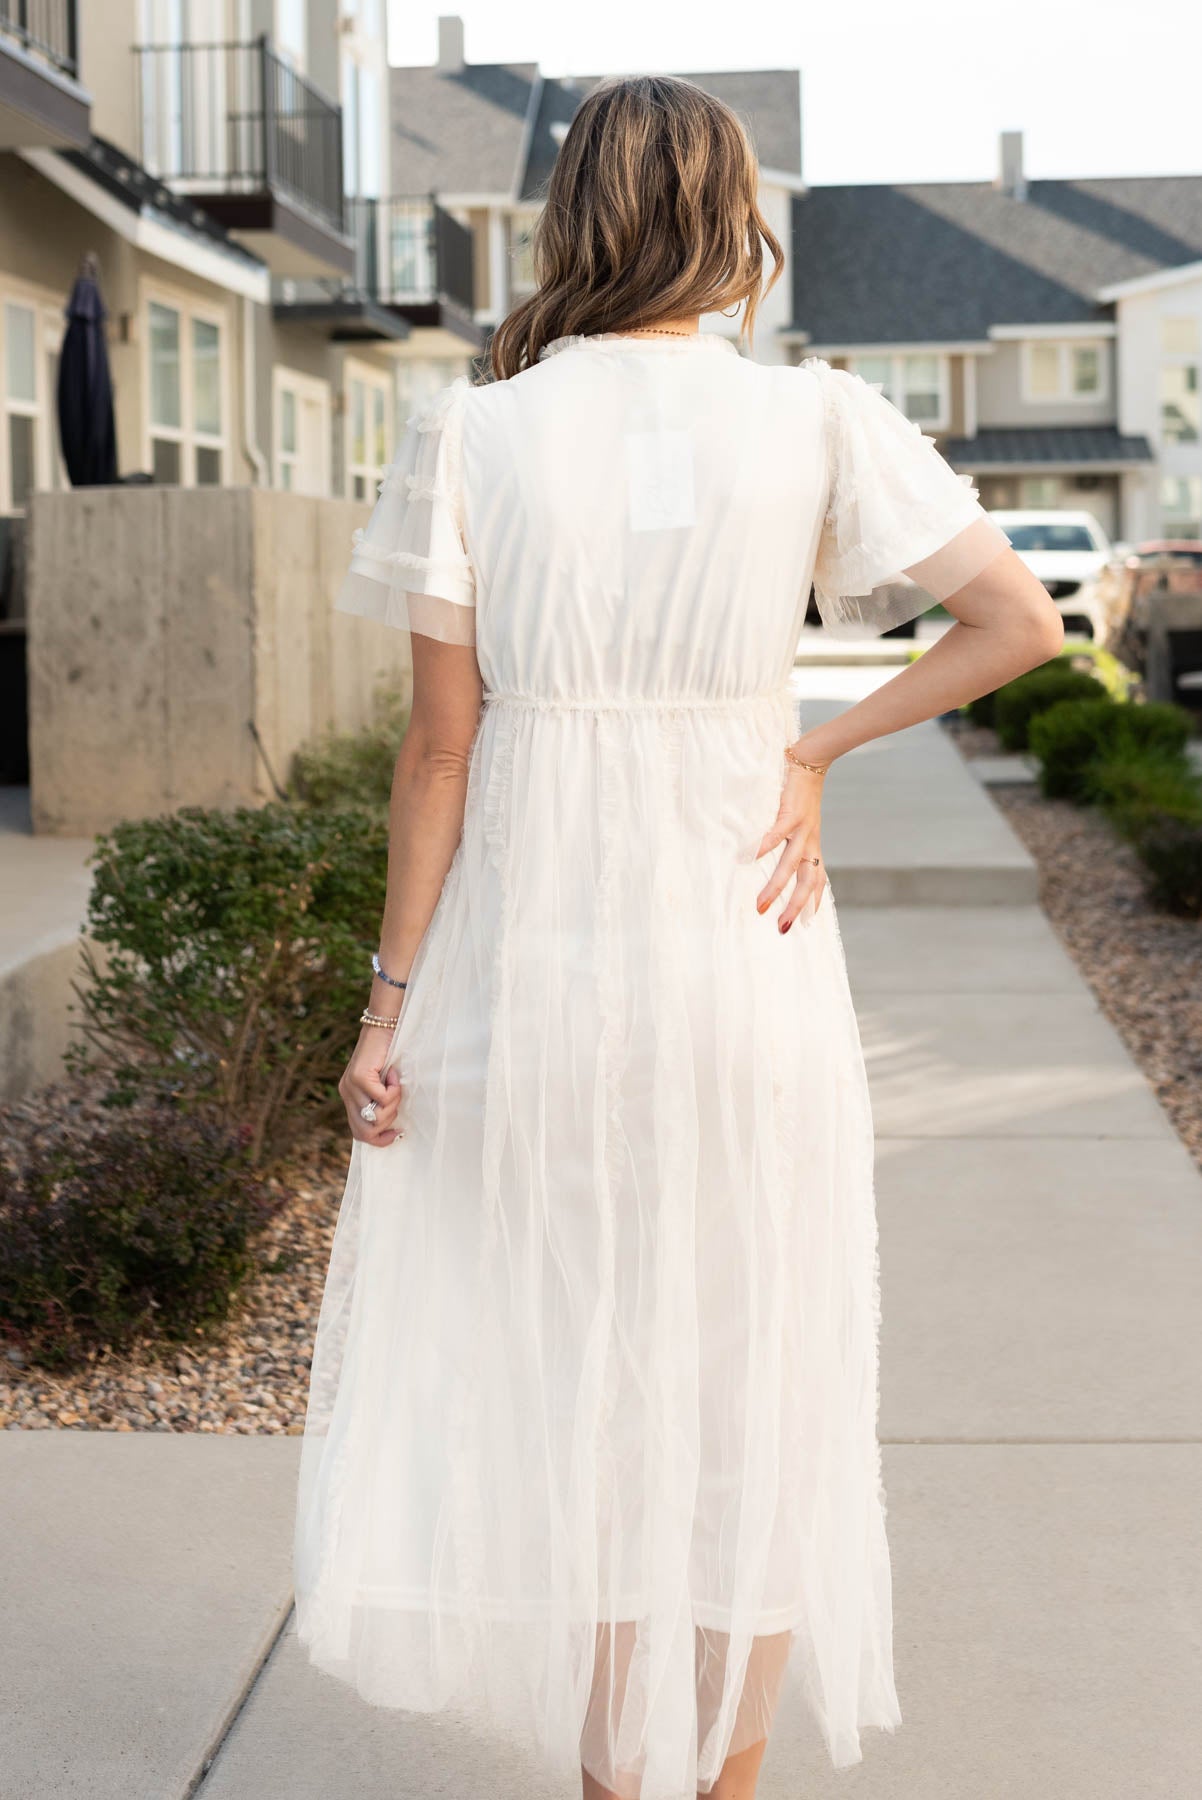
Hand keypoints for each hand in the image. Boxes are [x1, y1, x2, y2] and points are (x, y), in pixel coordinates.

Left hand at [339, 1030, 403, 1145]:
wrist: (383, 1026)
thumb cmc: (389, 1054)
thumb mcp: (383, 1084)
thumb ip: (380, 1102)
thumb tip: (390, 1127)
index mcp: (349, 1097)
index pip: (359, 1133)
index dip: (379, 1139)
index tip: (397, 1133)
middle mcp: (345, 1094)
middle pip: (366, 1131)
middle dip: (388, 1121)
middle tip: (396, 1101)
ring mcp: (350, 1087)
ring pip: (376, 1116)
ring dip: (394, 1103)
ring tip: (395, 1083)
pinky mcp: (359, 1078)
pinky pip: (383, 1099)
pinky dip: (395, 1088)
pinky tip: (392, 1073)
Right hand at [755, 765, 828, 931]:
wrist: (812, 760)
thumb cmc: (800, 791)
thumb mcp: (799, 820)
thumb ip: (788, 839)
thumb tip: (768, 853)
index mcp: (812, 845)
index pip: (817, 880)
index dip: (813, 902)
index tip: (804, 924)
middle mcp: (810, 841)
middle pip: (807, 881)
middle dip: (795, 907)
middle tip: (781, 928)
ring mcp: (802, 828)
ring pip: (791, 865)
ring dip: (776, 887)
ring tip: (761, 905)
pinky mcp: (792, 812)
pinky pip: (778, 833)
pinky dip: (765, 846)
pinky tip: (751, 857)